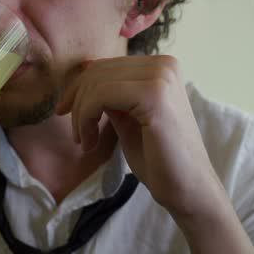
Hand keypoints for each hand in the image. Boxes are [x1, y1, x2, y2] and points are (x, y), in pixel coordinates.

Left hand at [55, 55, 225, 219]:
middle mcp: (164, 65)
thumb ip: (111, 94)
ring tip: (85, 142)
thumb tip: (84, 70)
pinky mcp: (154, 95)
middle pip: (98, 72)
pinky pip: (101, 96)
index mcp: (161, 66)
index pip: (105, 66)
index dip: (78, 88)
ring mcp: (161, 77)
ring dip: (81, 115)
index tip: (65, 112)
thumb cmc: (159, 158)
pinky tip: (91, 144)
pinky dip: (86, 119)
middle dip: (77, 102)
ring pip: (96, 83)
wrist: (187, 189)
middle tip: (77, 135)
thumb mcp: (127, 116)